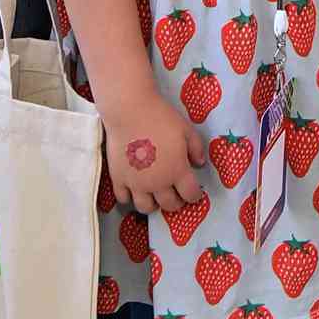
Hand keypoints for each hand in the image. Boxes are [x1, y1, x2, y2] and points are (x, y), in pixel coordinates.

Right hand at [105, 89, 208, 213]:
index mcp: (177, 171)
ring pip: (146, 208)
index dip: (194, 195)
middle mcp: (158, 183)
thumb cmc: (160, 117)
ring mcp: (136, 184)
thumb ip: (196, 148)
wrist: (129, 111)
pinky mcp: (118, 179)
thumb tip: (200, 163)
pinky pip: (124, 198)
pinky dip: (129, 197)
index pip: (190, 194)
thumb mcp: (185, 129)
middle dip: (176, 202)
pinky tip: (133, 189)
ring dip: (154, 205)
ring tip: (155, 195)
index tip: (194, 192)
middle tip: (176, 195)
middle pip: (170, 204)